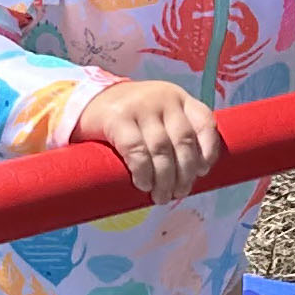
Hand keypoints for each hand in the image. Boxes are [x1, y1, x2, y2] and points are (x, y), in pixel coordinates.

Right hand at [72, 80, 221, 203]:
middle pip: (184, 141)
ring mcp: (140, 106)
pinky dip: (143, 172)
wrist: (86, 102)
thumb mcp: (158, 116)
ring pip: (162, 150)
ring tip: (162, 196)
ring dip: (165, 179)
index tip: (202, 172)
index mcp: (178, 98)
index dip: (208, 150)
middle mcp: (163, 98)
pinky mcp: (117, 118)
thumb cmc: (129, 118)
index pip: (205, 122)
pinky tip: (143, 184)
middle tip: (179, 193)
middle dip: (184, 174)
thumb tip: (195, 175)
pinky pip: (137, 151)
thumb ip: (176, 134)